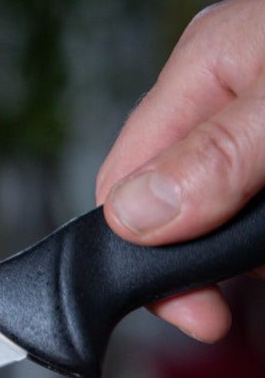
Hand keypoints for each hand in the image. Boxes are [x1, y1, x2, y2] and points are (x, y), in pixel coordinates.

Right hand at [95, 0, 264, 341]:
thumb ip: (217, 157)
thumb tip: (137, 215)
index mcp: (209, 66)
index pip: (125, 181)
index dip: (146, 255)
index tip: (199, 311)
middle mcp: (233, 93)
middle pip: (177, 205)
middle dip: (213, 258)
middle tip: (251, 292)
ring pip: (231, 214)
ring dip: (258, 251)